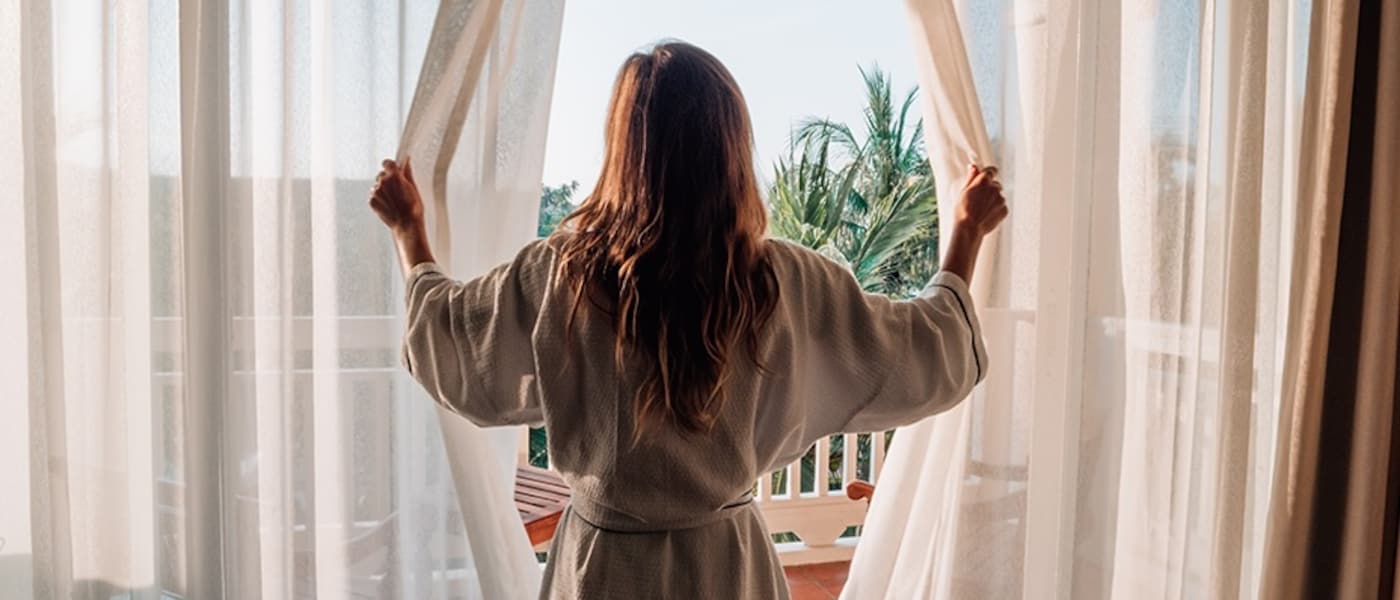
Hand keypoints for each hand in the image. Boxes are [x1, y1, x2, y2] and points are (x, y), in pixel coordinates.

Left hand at [369, 157, 423, 234]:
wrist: (406, 225)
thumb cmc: (412, 208)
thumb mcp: (413, 188)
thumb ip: (407, 172)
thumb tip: (406, 161)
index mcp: (394, 177)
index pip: (387, 163)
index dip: (391, 166)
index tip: (394, 170)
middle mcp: (382, 182)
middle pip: (382, 174)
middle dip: (388, 179)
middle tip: (397, 189)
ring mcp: (375, 192)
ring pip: (377, 185)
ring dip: (383, 189)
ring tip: (393, 199)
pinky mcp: (371, 201)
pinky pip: (374, 194)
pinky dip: (379, 197)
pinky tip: (388, 204)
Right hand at [940, 165, 1006, 284]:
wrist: (969, 229)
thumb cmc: (962, 210)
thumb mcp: (963, 191)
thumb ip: (971, 177)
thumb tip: (974, 166)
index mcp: (984, 181)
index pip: (992, 170)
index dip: (987, 174)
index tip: (984, 180)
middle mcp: (995, 188)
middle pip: (995, 184)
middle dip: (989, 189)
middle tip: (978, 200)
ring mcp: (1001, 199)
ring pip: (998, 196)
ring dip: (992, 200)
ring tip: (981, 210)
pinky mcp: (1005, 210)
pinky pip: (1001, 207)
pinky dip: (996, 209)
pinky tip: (986, 215)